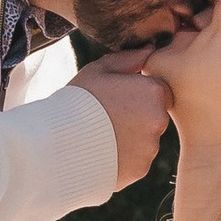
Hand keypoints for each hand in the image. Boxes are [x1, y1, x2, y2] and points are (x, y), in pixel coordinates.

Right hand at [71, 50, 171, 186]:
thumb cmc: (79, 100)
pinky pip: (136, 160)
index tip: (120, 97)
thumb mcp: (100, 70)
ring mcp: (150, 147)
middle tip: (109, 116)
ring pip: (146, 139)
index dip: (140, 93)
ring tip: (102, 134)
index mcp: (153, 92)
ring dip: (131, 137)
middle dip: (138, 115)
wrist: (60, 142)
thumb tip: (148, 51)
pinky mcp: (141, 169)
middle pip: (155, 116)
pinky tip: (102, 150)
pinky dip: (124, 156)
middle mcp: (159, 120)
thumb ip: (128, 59)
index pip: (159, 91)